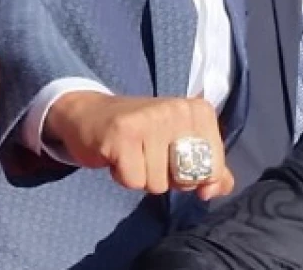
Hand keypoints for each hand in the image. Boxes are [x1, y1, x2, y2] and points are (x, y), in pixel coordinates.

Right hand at [44, 92, 233, 199]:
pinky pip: (134, 181)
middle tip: (149, 156)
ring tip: (131, 155)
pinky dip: (123, 176)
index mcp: (197, 111)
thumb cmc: (139, 133)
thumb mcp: (178, 145)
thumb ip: (208, 169)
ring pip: (159, 183)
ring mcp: (149, 120)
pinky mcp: (122, 134)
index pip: (214, 167)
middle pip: (187, 177)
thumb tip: (212, 191)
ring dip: (142, 177)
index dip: (192, 175)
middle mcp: (176, 110)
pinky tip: (116, 157)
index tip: (171, 155)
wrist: (88, 113)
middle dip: (168, 178)